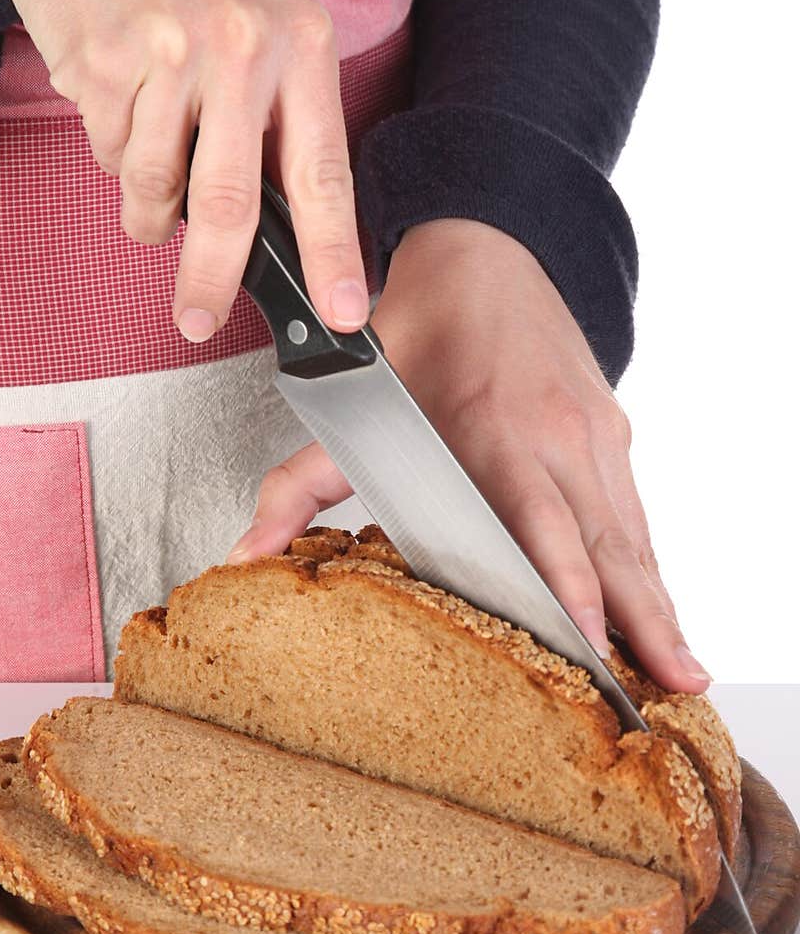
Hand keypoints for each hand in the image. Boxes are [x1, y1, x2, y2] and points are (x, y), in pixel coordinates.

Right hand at [0, 0, 368, 339]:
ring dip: (146, 203)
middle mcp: (243, 47)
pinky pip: (108, 154)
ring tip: (146, 151)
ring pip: (156, 187)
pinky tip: (116, 97)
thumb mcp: (262, 25)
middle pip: (230, 204)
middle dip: (211, 278)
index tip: (345, 311)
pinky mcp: (105, 61)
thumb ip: (278, 119)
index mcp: (300, 43)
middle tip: (196, 317)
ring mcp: (171, 53)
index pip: (324, 174)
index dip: (334, 254)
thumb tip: (286, 230)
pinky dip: (110, 148)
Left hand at [229, 219, 710, 692]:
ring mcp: (595, 435)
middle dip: (641, 619)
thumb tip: (250, 552)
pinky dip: (650, 570)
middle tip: (674, 683)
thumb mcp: (352, 400)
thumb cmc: (420, 329)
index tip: (591, 636)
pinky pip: (634, 515)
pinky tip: (661, 618)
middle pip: (607, 543)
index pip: (541, 519)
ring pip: (632, 536)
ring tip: (682, 673)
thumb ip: (302, 481)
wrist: (487, 249)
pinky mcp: (614, 433)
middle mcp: (556, 436)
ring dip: (658, 607)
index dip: (568, 580)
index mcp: (494, 431)